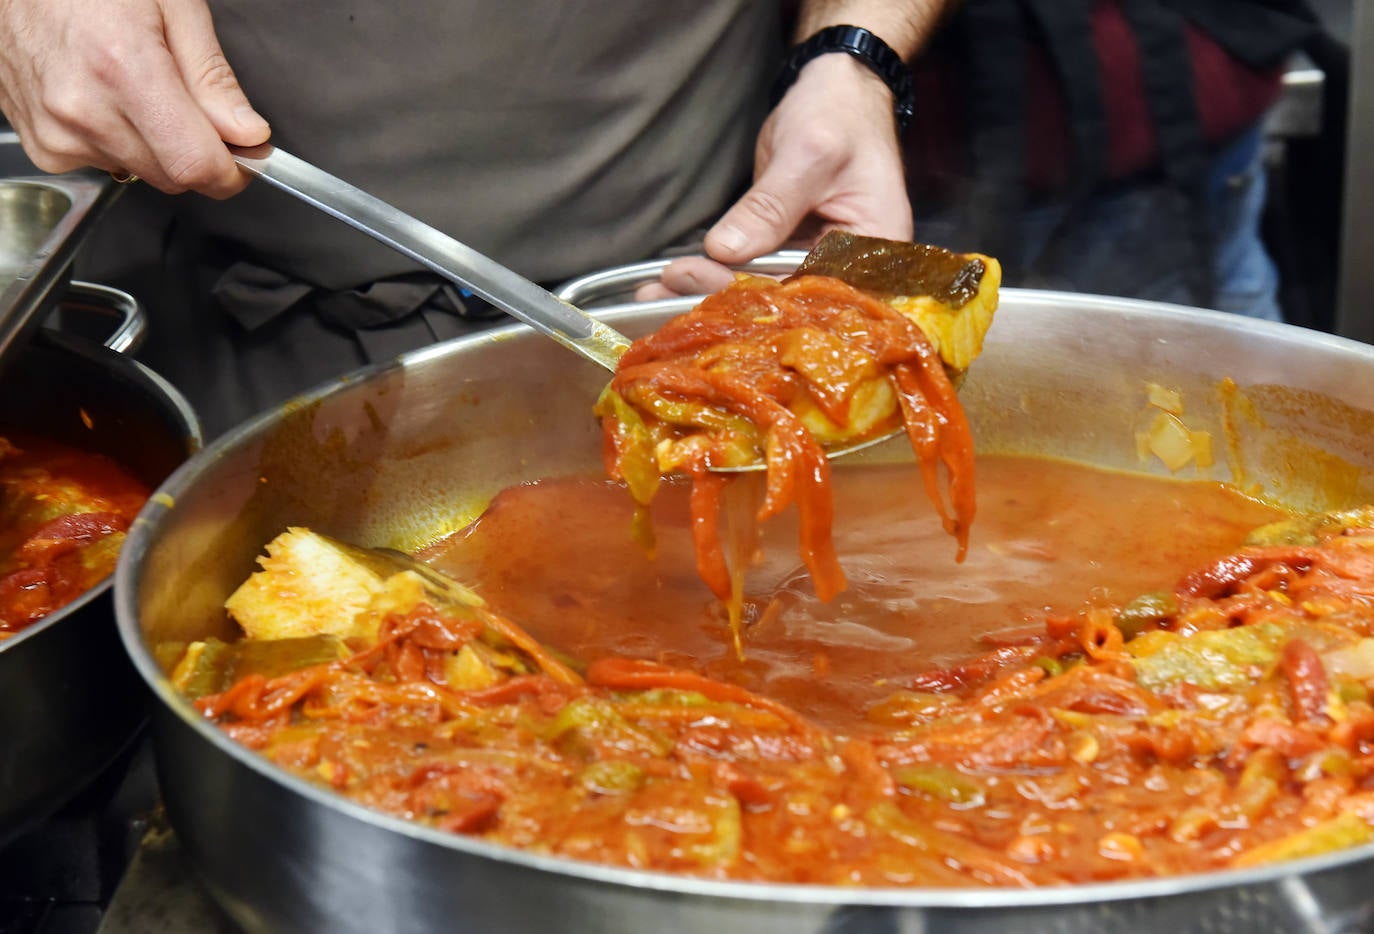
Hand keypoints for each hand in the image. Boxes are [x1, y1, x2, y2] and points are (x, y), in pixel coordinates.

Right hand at [0, 0, 269, 196]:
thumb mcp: (173, 5)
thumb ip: (213, 78)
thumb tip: (247, 134)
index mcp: (123, 69)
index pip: (196, 164)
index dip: (233, 169)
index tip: (246, 155)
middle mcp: (83, 109)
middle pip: (173, 175)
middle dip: (196, 150)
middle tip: (190, 103)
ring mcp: (56, 131)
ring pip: (141, 172)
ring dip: (155, 144)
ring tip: (136, 85)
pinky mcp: (41, 144)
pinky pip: (103, 164)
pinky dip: (117, 141)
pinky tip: (105, 96)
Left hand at [637, 53, 913, 299]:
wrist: (838, 89)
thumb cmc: (840, 114)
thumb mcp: (809, 154)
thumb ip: (770, 206)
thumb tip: (726, 251)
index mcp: (874, 255)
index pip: (814, 296)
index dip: (757, 299)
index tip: (701, 287)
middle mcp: (849, 271)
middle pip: (785, 304)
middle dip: (721, 301)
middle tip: (662, 295)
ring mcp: (817, 264)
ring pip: (761, 293)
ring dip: (707, 294)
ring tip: (653, 295)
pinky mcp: (788, 253)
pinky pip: (750, 272)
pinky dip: (713, 274)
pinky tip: (672, 282)